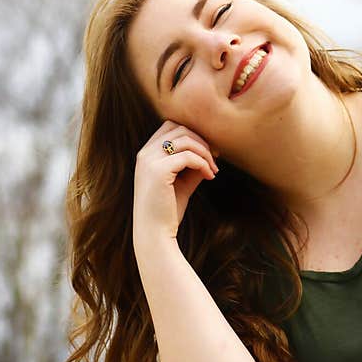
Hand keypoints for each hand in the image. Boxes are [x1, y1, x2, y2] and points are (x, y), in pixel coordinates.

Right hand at [132, 121, 218, 250]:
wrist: (154, 233)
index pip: (171, 127)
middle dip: (202, 141)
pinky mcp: (158, 171)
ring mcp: (149, 161)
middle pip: (179, 128)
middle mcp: (145, 153)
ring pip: (185, 139)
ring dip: (205, 152)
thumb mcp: (183, 182)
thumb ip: (194, 164)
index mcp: (147, 154)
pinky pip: (188, 156)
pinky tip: (209, 176)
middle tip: (216, 158)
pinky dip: (203, 164)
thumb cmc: (168, 210)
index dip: (193, 135)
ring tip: (213, 170)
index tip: (210, 151)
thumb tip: (212, 150)